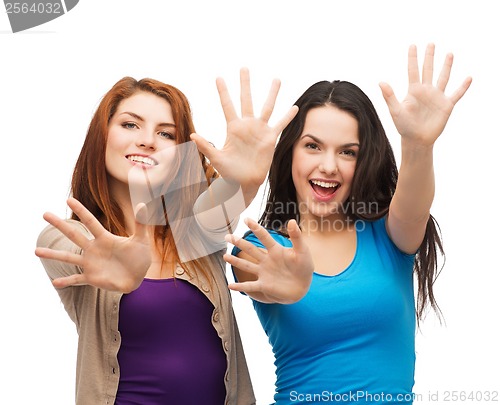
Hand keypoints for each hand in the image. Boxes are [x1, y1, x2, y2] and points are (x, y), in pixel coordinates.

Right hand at [35, 197, 150, 292]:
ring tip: (35, 250)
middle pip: (74, 235)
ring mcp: (91, 263)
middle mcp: (94, 249)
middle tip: (45, 214)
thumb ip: (141, 223)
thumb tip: (143, 204)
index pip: (91, 221)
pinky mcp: (92, 278)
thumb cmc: (139, 257)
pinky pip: (76, 279)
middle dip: (60, 225)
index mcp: (105, 238)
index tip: (69, 199)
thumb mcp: (142, 240)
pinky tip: (55, 281)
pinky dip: (66, 281)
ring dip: (53, 254)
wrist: (137, 277)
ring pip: (68, 258)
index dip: (81, 210)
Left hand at [190, 68, 297, 199]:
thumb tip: (192, 136)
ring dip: (272, 94)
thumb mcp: (216, 159)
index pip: (227, 105)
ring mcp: (259, 131)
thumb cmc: (228, 172)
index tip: (218, 77)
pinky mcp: (270, 139)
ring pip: (267, 107)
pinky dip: (287, 117)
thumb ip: (206, 147)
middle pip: (246, 100)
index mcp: (233, 128)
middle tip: (244, 68)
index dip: (223, 92)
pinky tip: (294, 107)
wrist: (243, 183)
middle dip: (245, 84)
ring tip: (277, 79)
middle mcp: (247, 125)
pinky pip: (280, 125)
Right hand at [224, 218, 313, 303]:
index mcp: (275, 250)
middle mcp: (266, 260)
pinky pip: (250, 286)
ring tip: (225, 256)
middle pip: (250, 250)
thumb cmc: (304, 266)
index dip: (255, 227)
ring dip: (236, 261)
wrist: (303, 286)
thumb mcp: (302, 250)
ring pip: (247, 266)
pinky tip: (230, 285)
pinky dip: (241, 286)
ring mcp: (264, 273)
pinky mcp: (264, 285)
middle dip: (239, 242)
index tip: (246, 219)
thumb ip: (296, 237)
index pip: (264, 237)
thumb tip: (291, 221)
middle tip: (227, 236)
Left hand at [380, 43, 471, 147]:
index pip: (413, 70)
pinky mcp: (446, 105)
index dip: (413, 58)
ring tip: (449, 54)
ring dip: (446, 66)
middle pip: (428, 70)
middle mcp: (425, 91)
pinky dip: (463, 87)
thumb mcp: (395, 110)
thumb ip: (389, 96)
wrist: (416, 139)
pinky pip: (457, 94)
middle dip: (429, 57)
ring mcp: (437, 97)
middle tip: (431, 44)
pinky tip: (469, 78)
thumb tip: (380, 82)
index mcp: (413, 91)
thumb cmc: (404, 126)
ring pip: (443, 78)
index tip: (413, 45)